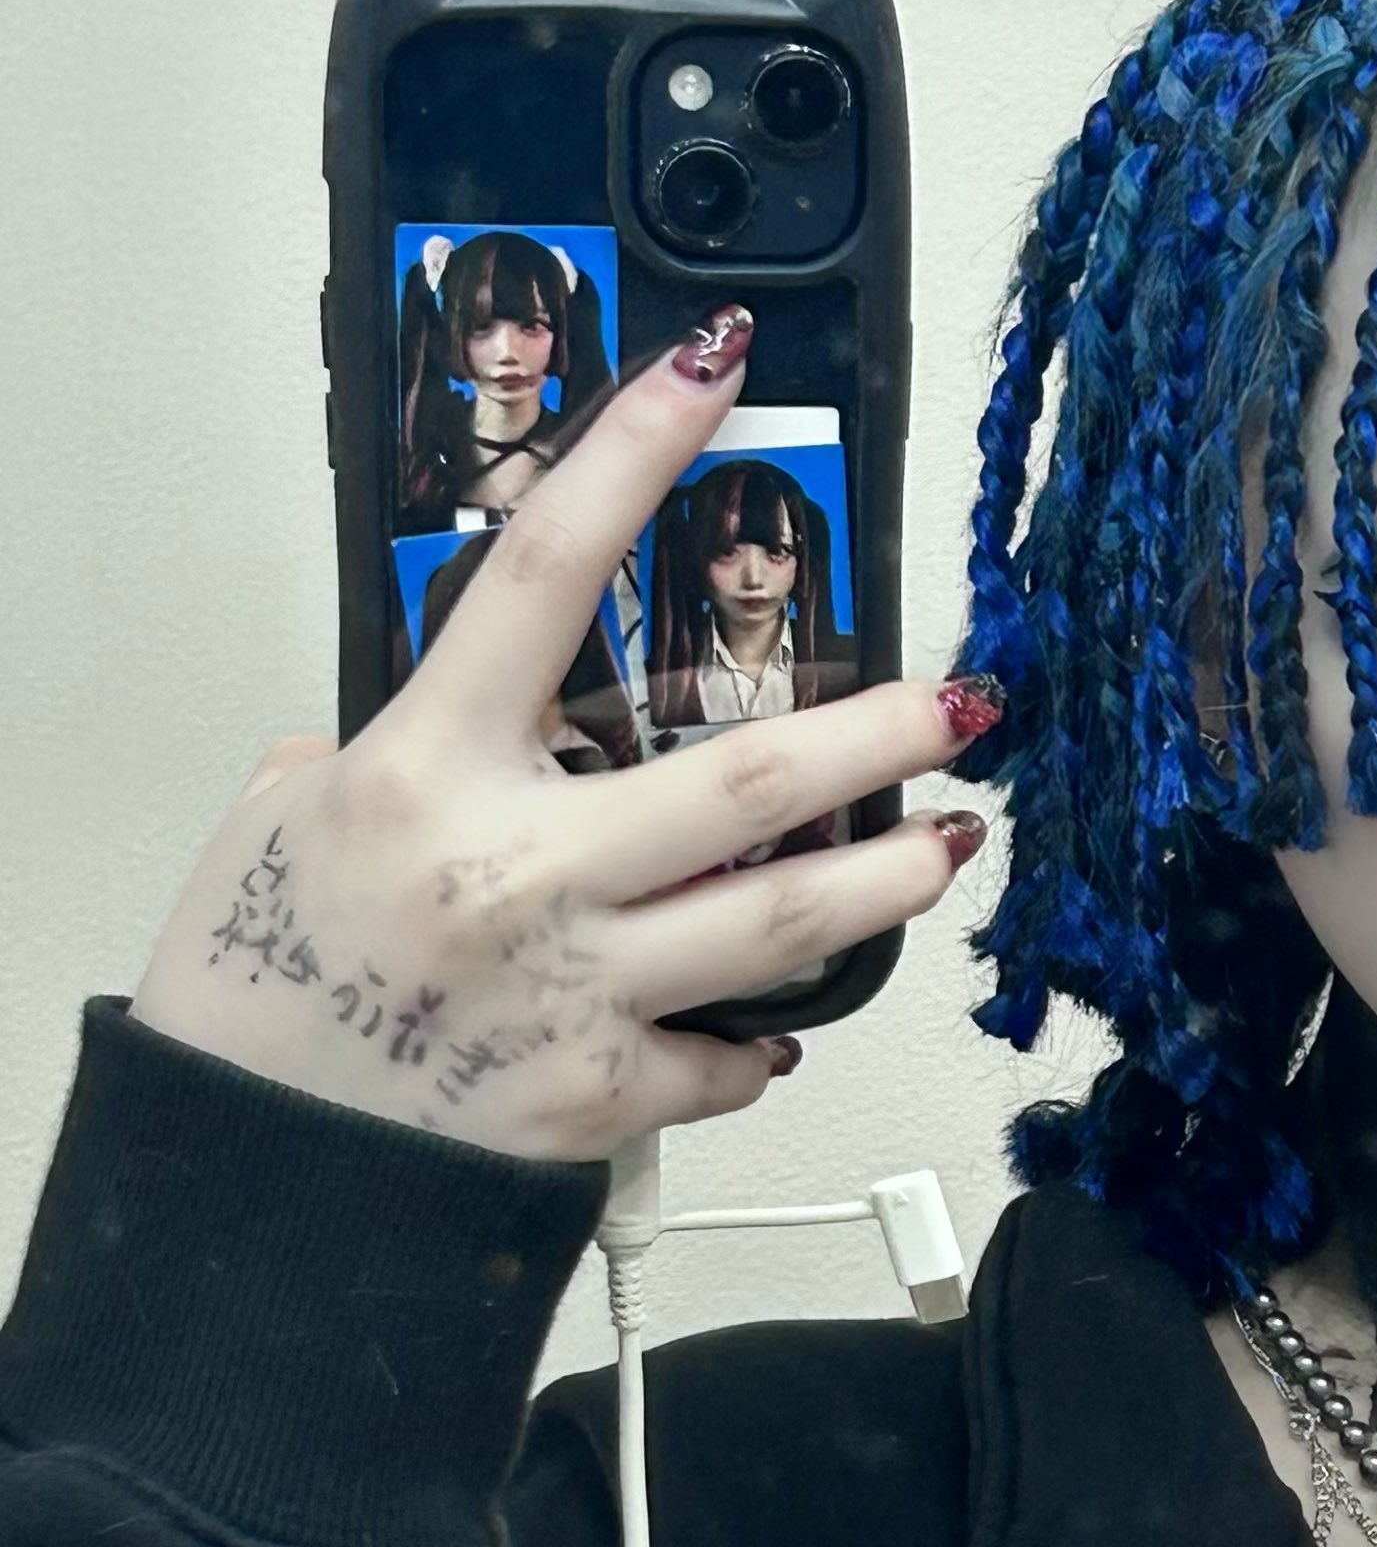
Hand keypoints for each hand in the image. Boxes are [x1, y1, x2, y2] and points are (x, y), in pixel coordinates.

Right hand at [132, 311, 996, 1159]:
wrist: (244, 1172)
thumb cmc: (248, 996)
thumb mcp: (276, 828)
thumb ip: (370, 758)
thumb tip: (422, 727)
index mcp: (424, 771)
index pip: (544, 572)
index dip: (632, 456)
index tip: (710, 374)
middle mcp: (518, 872)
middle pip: (745, 780)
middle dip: (878, 734)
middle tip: (963, 704)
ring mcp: (574, 988)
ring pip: (781, 923)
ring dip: (888, 883)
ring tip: (951, 848)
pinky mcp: (600, 1096)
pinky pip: (722, 1058)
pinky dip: (761, 1044)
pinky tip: (786, 1026)